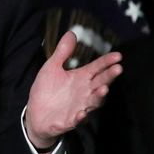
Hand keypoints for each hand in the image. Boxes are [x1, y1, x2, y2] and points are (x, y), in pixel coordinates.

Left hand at [25, 31, 122, 148]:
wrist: (36, 114)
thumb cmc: (47, 90)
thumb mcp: (51, 68)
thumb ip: (62, 52)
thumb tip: (72, 32)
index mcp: (81, 78)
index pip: (97, 68)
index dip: (107, 62)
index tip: (118, 55)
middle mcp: (84, 92)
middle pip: (100, 82)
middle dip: (109, 76)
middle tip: (118, 69)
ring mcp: (80, 107)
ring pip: (94, 102)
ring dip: (99, 96)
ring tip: (103, 89)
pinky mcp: (71, 121)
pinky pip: (79, 121)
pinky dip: (81, 118)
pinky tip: (81, 114)